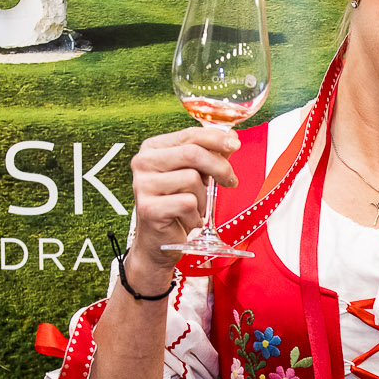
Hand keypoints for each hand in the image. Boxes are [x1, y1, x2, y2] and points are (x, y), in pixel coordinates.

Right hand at [126, 124, 241, 270]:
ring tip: (195, 209)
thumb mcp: (194, 174)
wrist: (158, 243)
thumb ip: (210, 154)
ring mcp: (143, 185)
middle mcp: (143, 162)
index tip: (236, 144)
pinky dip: (195, 215)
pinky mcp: (149, 208)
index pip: (189, 135)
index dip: (216, 138)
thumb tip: (232, 137)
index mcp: (152, 148)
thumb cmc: (176, 205)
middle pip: (193, 153)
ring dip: (204, 198)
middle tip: (231, 181)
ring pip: (192, 179)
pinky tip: (188, 221)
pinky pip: (188, 203)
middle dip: (219, 167)